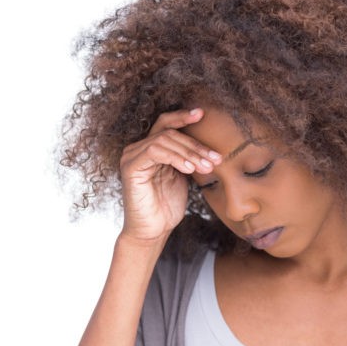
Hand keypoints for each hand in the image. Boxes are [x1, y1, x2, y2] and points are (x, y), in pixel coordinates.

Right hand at [118, 108, 220, 243]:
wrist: (153, 231)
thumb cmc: (166, 207)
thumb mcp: (182, 177)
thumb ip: (187, 158)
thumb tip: (209, 146)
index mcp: (149, 149)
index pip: (165, 124)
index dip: (182, 117)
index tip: (202, 113)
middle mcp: (137, 149)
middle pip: (169, 132)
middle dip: (195, 145)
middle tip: (215, 159)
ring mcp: (132, 157)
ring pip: (164, 140)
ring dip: (190, 152)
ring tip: (206, 167)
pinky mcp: (131, 167)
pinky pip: (155, 151)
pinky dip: (176, 157)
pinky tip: (190, 169)